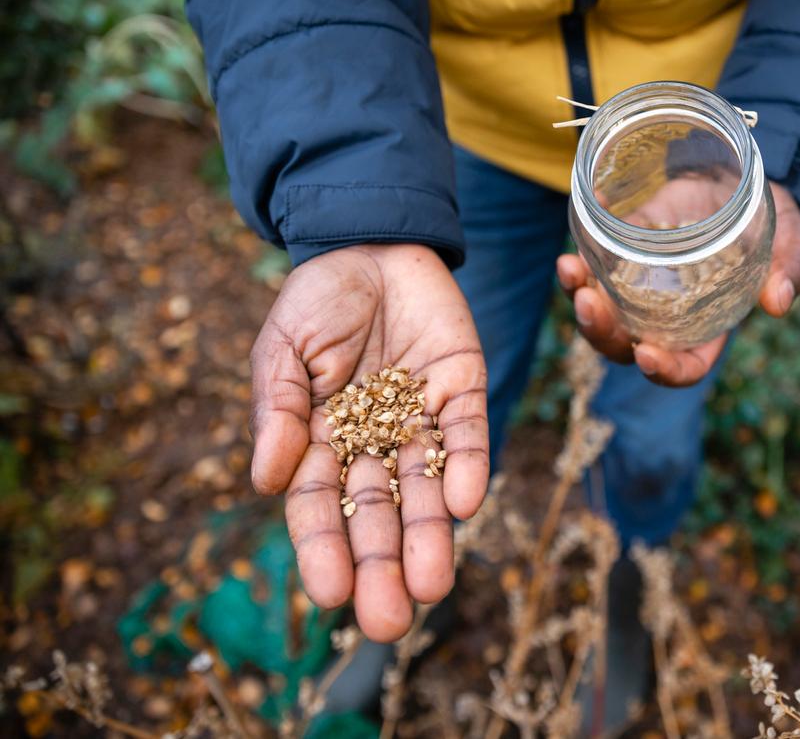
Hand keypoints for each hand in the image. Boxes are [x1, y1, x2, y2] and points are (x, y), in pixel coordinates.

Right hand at [249, 244, 487, 641]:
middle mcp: (375, 442)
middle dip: (383, 566)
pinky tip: (467, 504)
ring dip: (432, 536)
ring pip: (428, 489)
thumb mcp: (282, 351)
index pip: (322, 507)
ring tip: (433, 588)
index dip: (325, 550)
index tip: (330, 595)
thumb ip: (278, 411)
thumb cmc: (316, 300)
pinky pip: (468, 437)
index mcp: (321, 441)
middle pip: (380, 514)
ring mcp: (420, 420)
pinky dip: (469, 468)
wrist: (371, 242)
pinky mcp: (464, 391)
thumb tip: (264, 480)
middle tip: (389, 623)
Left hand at [557, 181, 799, 386]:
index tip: (646, 352)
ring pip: (600, 308)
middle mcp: (667, 313)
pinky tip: (593, 204)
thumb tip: (777, 302)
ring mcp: (639, 283)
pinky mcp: (623, 248)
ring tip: (570, 267)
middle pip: (625, 344)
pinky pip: (595, 257)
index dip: (664, 369)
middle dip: (602, 332)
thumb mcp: (792, 239)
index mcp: (708, 326)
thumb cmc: (771, 219)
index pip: (684, 365)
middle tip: (591, 303)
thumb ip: (789, 267)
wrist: (745, 176)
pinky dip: (585, 236)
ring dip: (577, 295)